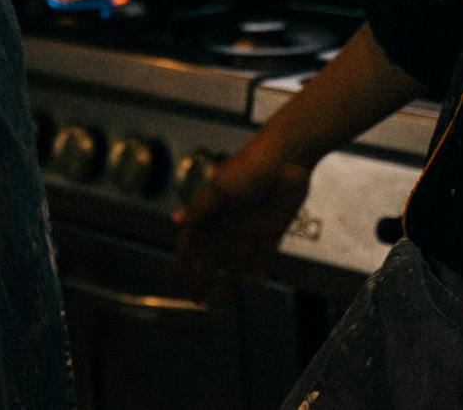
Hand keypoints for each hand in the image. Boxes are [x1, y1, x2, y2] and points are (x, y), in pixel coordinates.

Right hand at [173, 139, 312, 300]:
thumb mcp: (221, 187)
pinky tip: (256, 284)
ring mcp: (250, 228)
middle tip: (196, 300)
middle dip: (202, 279)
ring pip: (236, 263)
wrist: (288, 156)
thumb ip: (200, 208)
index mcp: (211, 212)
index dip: (182, 262)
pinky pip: (264, 257)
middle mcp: (228, 223)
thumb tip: (176, 221)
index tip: (174, 281)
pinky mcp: (272, 230)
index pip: (190, 242)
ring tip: (225, 304)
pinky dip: (259, 270)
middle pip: (211, 258)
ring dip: (230, 283)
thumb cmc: (250, 166)